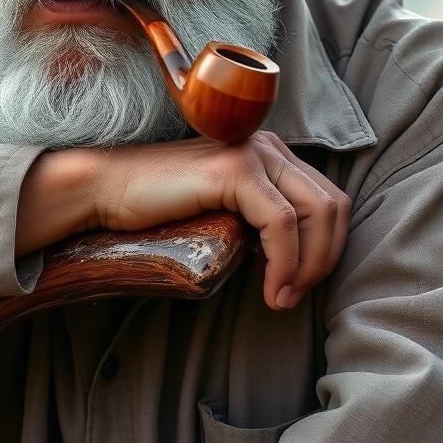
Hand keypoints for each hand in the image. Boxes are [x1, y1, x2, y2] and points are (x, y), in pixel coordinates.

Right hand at [95, 131, 350, 310]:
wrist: (107, 189)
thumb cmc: (158, 207)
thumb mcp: (224, 211)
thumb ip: (259, 218)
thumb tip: (298, 259)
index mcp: (270, 152)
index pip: (329, 200)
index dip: (326, 249)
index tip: (297, 286)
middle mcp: (268, 145)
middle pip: (334, 206)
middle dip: (325, 260)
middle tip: (292, 296)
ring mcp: (252, 153)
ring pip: (318, 214)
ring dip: (308, 266)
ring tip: (281, 297)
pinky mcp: (234, 171)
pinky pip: (282, 224)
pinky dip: (285, 264)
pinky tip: (269, 290)